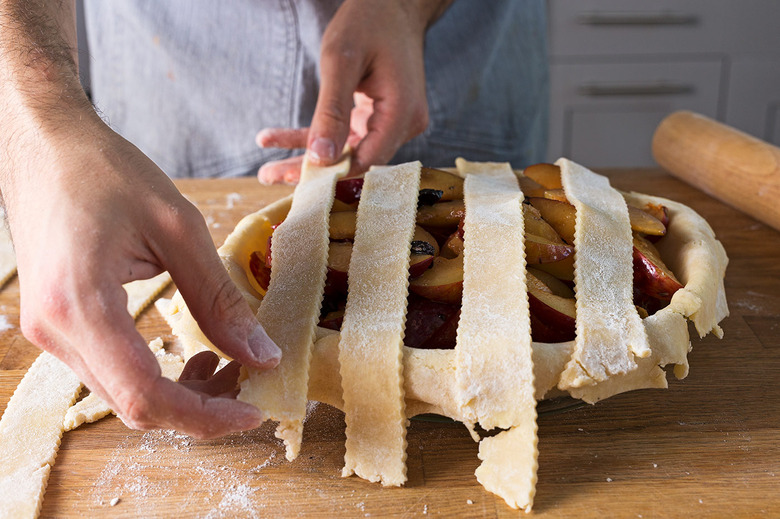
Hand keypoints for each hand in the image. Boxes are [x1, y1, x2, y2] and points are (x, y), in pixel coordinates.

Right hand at [1, 108, 280, 438]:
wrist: (43, 144)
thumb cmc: (105, 171)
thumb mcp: (178, 228)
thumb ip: (219, 299)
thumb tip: (261, 355)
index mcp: (79, 304)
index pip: (145, 395)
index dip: (205, 416)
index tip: (255, 410)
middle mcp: (55, 331)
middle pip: (135, 405)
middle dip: (201, 407)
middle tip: (251, 383)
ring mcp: (50, 331)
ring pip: (124, 394)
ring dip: (182, 393)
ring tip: (231, 364)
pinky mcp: (57, 325)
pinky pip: (112, 371)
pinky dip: (158, 375)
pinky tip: (196, 353)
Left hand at [256, 0, 451, 183]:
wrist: (392, 3)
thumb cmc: (369, 22)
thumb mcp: (341, 62)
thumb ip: (331, 111)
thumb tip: (321, 157)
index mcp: (401, 114)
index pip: (366, 160)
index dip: (331, 176)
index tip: (293, 182)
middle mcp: (403, 124)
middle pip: (355, 160)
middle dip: (311, 171)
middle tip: (269, 176)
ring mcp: (392, 122)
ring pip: (346, 150)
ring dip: (307, 157)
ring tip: (267, 169)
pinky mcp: (379, 117)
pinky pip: (345, 134)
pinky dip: (315, 135)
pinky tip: (277, 138)